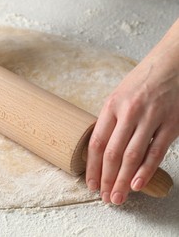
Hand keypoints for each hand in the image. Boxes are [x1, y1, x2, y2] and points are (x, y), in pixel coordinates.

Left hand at [86, 18, 178, 204]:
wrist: (171, 64)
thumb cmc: (141, 81)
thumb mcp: (118, 96)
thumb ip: (110, 121)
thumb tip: (100, 149)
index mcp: (111, 106)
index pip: (96, 143)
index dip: (91, 167)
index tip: (90, 183)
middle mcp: (129, 113)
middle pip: (112, 154)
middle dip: (106, 179)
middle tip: (104, 197)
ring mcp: (151, 118)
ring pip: (132, 156)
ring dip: (123, 180)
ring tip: (117, 197)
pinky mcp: (171, 124)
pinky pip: (156, 151)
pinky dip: (146, 170)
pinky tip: (136, 184)